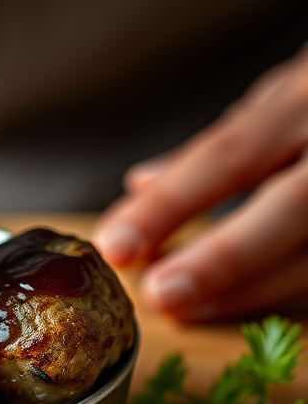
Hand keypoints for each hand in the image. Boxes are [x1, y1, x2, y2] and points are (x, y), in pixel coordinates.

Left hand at [93, 46, 307, 320]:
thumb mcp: (284, 95)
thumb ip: (221, 145)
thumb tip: (141, 182)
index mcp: (305, 98)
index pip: (227, 154)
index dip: (170, 203)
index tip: (115, 245)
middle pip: (287, 206)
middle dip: (220, 258)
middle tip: (160, 296)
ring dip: (256, 288)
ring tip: (190, 309)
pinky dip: (294, 289)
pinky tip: (250, 303)